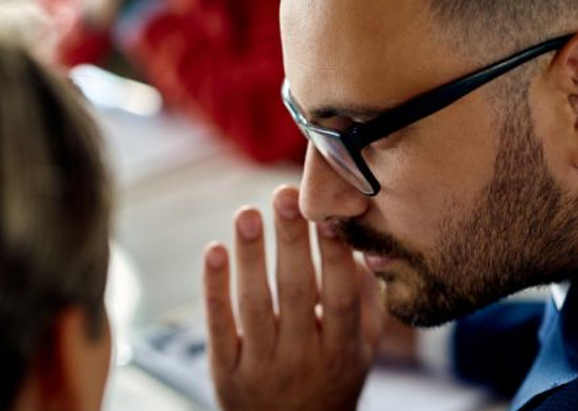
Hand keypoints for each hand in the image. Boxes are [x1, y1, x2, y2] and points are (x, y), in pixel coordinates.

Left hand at [203, 186, 383, 410]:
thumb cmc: (330, 382)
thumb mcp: (359, 353)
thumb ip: (363, 303)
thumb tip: (360, 245)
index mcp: (340, 351)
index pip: (339, 298)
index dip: (335, 257)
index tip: (329, 216)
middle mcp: (302, 358)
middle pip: (296, 293)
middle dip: (291, 241)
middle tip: (284, 195)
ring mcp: (261, 367)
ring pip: (255, 304)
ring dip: (250, 256)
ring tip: (247, 213)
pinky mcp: (225, 371)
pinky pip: (218, 325)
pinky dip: (214, 288)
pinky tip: (215, 251)